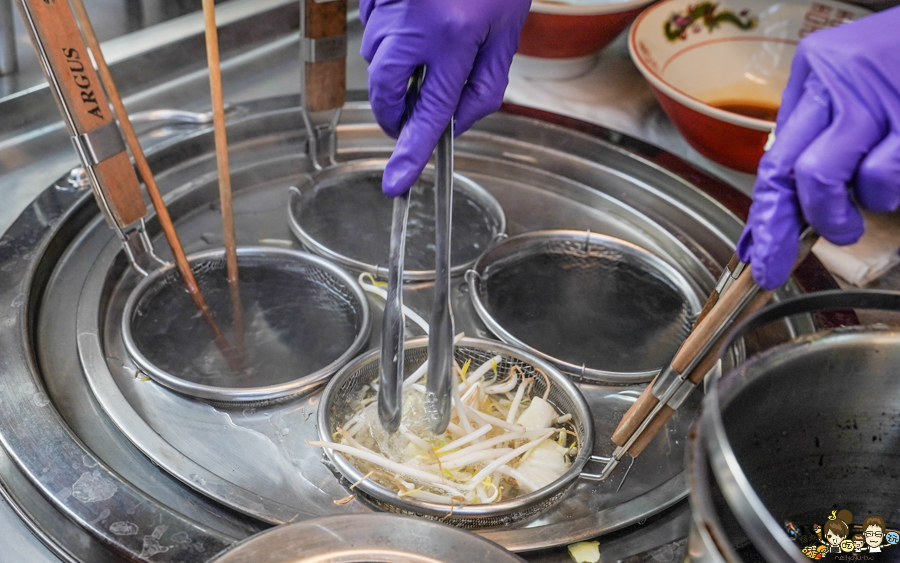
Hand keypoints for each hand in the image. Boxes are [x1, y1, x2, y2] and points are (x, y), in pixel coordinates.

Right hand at [360, 0, 531, 195]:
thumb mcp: (505, 33)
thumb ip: (484, 86)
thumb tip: (457, 123)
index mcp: (454, 38)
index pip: (429, 113)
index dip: (411, 152)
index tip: (395, 183)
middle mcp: (414, 25)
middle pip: (385, 92)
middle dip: (394, 113)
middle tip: (413, 115)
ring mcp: (389, 6)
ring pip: (378, 61)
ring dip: (399, 69)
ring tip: (431, 43)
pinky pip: (374, 30)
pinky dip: (392, 37)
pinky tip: (418, 16)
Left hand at [736, 7, 899, 289]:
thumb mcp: (852, 79)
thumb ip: (819, 128)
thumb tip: (784, 195)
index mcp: (816, 71)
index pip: (774, 154)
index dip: (763, 214)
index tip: (757, 255)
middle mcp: (839, 81)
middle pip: (789, 170)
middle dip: (781, 228)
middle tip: (781, 260)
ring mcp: (877, 98)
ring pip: (826, 179)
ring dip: (843, 213)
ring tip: (865, 205)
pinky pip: (883, 176)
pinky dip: (885, 193)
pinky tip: (894, 182)